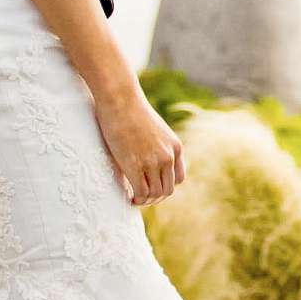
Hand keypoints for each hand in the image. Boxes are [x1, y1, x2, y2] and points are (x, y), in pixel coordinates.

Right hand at [96, 82, 185, 207]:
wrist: (121, 99)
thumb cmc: (132, 110)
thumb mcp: (155, 129)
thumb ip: (157, 145)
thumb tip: (148, 157)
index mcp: (175, 147)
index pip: (179, 178)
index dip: (166, 185)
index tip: (153, 185)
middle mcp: (168, 156)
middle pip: (168, 190)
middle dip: (155, 197)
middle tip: (141, 196)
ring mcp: (153, 162)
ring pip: (156, 194)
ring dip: (145, 200)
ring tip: (135, 198)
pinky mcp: (135, 165)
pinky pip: (141, 193)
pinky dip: (136, 199)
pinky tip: (129, 197)